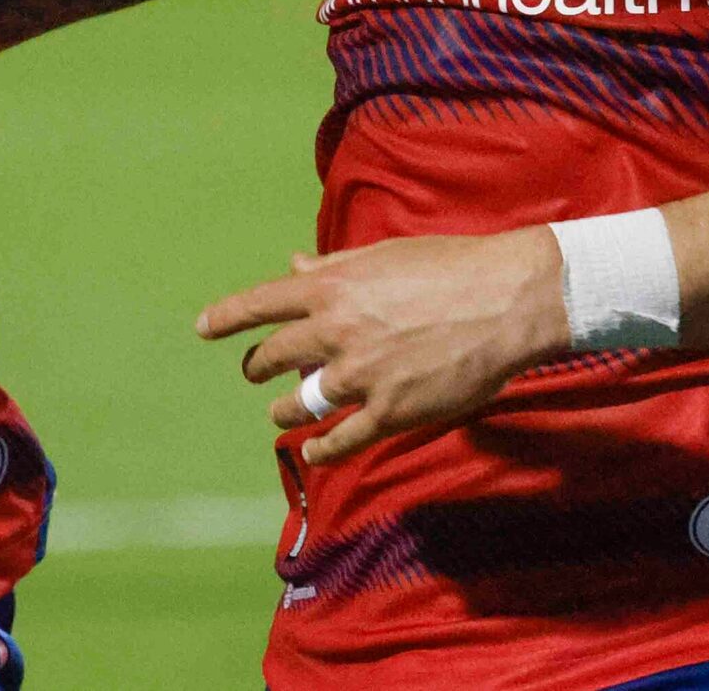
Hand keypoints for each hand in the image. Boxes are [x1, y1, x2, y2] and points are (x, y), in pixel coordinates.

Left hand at [196, 228, 566, 463]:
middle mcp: (335, 333)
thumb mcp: (382, 256)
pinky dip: (320, 449)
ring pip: (301, 402)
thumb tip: (293, 264)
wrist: (506, 301)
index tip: (202, 328)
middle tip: (256, 371)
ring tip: (280, 412)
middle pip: (274, 357)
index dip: (226, 317)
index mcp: (330, 289)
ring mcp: (361, 376)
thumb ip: (333, 266)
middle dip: (259, 366)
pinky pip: (341, 439)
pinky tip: (311, 452)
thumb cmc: (448, 267)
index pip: (259, 304)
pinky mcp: (391, 412)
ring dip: (284, 409)